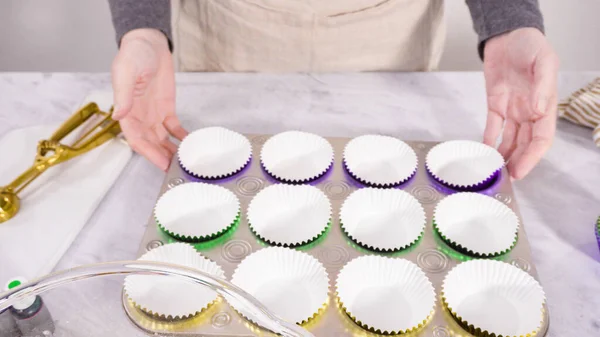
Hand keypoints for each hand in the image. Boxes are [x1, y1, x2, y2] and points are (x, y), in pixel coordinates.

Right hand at [111, 28, 187, 170]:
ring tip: (186, 162)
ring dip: (172, 151)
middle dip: (163, 157)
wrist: (149, 44)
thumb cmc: (133, 55)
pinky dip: (182, 137)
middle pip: (151, 144)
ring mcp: (153, 115)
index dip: (148, 153)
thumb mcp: (125, 72)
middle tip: (178, 169)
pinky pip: (174, 129)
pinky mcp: (166, 110)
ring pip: (162, 140)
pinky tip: (191, 144)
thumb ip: (123, 95)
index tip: (161, 163)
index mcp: (127, 112)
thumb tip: (118, 115)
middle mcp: (140, 117)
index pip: (136, 138)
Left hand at [482, 28, 558, 179]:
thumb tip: (537, 109)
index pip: (542, 138)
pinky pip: (493, 127)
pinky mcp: (496, 104)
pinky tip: (484, 151)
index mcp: (545, 105)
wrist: (509, 35)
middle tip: (507, 178)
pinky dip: (488, 140)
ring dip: (504, 155)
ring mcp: (513, 109)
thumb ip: (542, 86)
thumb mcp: (543, 61)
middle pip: (525, 144)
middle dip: (518, 162)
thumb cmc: (531, 45)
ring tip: (495, 171)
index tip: (521, 170)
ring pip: (510, 140)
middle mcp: (529, 111)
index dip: (532, 156)